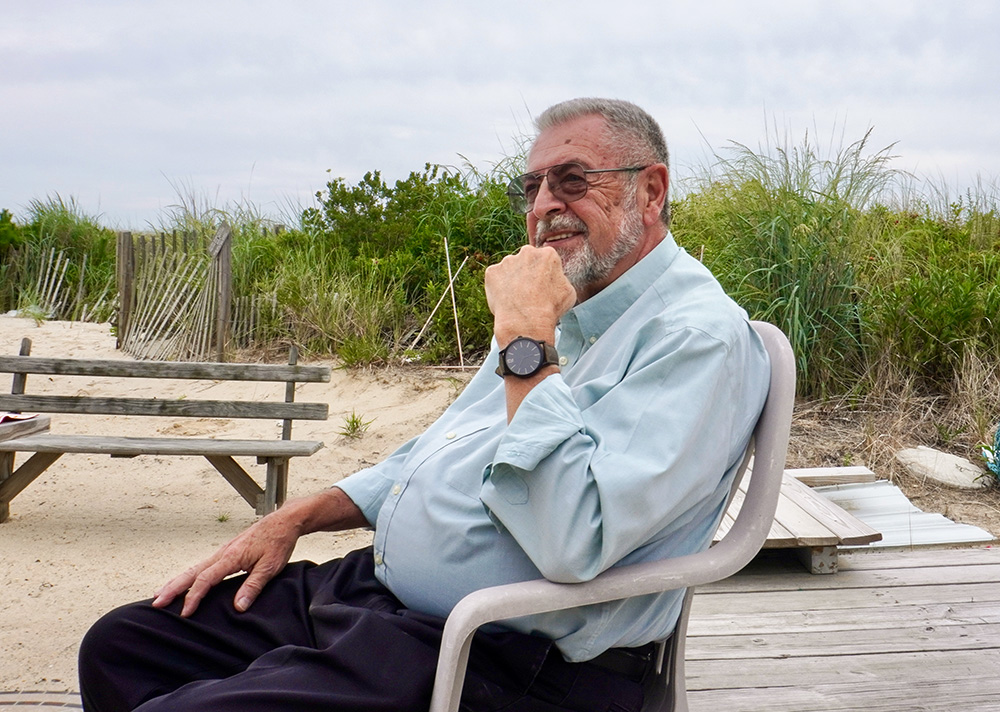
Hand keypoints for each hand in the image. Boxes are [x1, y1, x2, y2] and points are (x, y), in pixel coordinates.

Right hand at [151, 508, 300, 616]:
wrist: (284, 521)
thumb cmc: (279, 541)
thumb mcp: (270, 566)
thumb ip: (253, 586)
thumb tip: (238, 607)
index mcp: (231, 557)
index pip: (206, 579)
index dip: (194, 597)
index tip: (184, 613)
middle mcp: (223, 553)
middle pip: (192, 572)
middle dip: (173, 588)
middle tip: (156, 603)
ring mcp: (223, 551)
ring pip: (195, 568)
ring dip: (177, 581)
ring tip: (161, 594)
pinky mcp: (227, 552)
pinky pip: (203, 565)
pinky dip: (189, 575)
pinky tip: (186, 582)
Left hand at [484, 245, 575, 344]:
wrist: (526, 322)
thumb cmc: (549, 309)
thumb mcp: (568, 292)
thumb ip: (560, 278)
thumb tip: (554, 278)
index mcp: (547, 254)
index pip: (545, 260)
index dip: (544, 275)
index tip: (542, 286)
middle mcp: (526, 252)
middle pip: (526, 261)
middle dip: (527, 273)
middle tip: (528, 292)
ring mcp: (507, 261)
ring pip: (510, 268)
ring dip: (512, 279)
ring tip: (516, 298)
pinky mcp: (492, 272)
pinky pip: (496, 278)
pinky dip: (498, 287)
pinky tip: (506, 300)